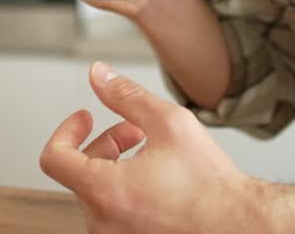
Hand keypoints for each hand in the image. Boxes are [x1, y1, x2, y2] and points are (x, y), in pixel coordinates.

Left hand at [40, 62, 284, 232]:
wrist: (240, 227)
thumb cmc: (211, 186)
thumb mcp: (170, 124)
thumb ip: (126, 96)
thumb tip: (98, 76)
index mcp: (104, 192)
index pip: (54, 157)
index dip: (67, 130)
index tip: (86, 118)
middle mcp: (102, 223)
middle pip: (81, 172)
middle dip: (106, 143)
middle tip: (136, 132)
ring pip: (98, 193)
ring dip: (117, 167)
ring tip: (151, 156)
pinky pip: (113, 214)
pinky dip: (126, 191)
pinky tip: (156, 182)